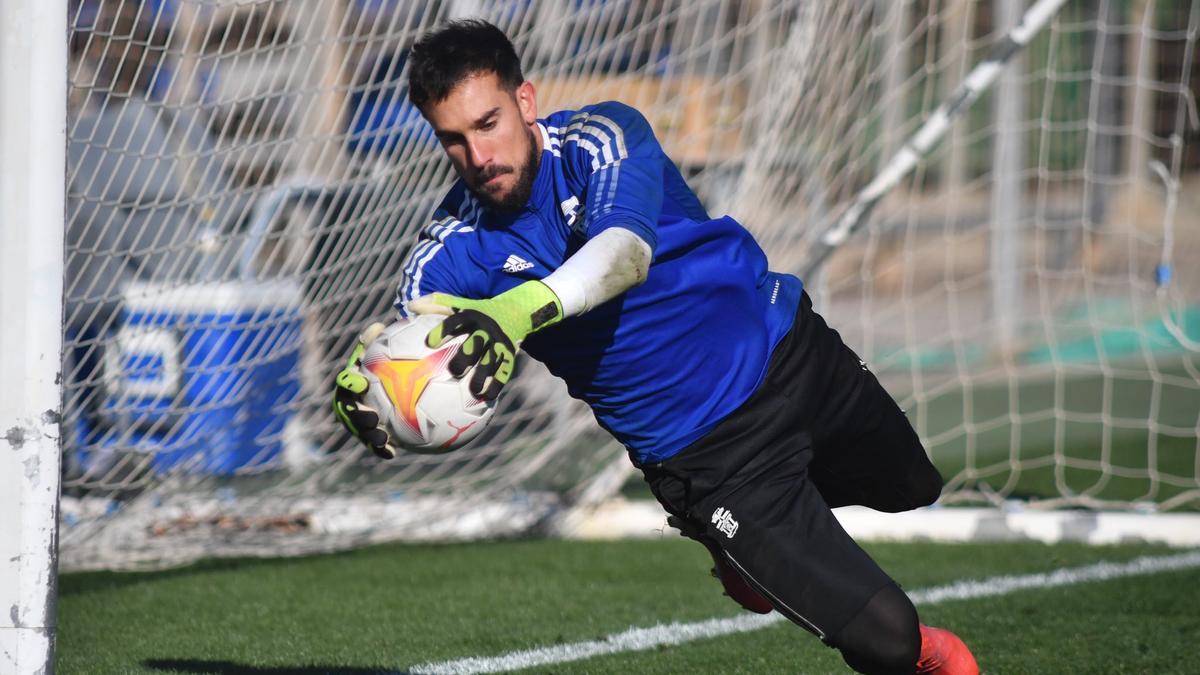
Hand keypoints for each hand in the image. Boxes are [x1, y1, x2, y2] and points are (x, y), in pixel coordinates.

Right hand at [331, 322, 398, 458]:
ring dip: (367, 436)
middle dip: (355, 416)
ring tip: (383, 438)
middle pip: (347, 410)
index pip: (346, 380)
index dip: (349, 382)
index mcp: (354, 379)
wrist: (402, 375)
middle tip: (371, 417)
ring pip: (358, 429)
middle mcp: (352, 399)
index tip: (361, 382)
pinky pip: (374, 442)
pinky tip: (393, 453)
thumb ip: (381, 339)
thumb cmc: (396, 356)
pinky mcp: (372, 431)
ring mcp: (360, 417)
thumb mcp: (389, 345)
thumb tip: (378, 326)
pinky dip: (380, 449)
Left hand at [408, 281, 561, 399]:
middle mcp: (486, 329)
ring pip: (491, 361)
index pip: (455, 321)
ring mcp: (499, 343)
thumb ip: (436, 304)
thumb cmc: (479, 310)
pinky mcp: (509, 354)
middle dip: (466, 357)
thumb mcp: (460, 303)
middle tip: (454, 370)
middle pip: (476, 343)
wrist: (516, 311)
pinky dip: (496, 385)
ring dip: (484, 376)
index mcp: (471, 316)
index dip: (443, 330)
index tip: (429, 343)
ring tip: (475, 391)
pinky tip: (487, 398)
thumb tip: (409, 306)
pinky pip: (503, 371)